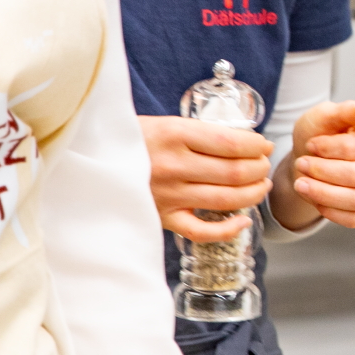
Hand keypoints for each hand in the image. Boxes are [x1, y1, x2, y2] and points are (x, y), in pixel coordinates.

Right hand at [140, 116, 271, 241]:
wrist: (90, 161)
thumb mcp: (164, 122)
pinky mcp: (162, 219)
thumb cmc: (131, 139)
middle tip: (264, 165)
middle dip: (259, 168)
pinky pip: (202, 231)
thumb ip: (199, 133)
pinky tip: (243, 221)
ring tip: (261, 185)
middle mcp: (173, 166)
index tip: (264, 145)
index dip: (257, 146)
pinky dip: (228, 230)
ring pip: (226, 200)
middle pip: (235, 172)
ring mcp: (168, 196)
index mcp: (174, 134)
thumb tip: (243, 140)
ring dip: (253, 193)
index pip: (232, 143)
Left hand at [271, 101, 354, 232]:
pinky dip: (331, 211)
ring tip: (301, 184)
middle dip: (323, 172)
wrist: (312, 157)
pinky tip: (314, 198)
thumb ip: (345, 111)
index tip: (310, 144)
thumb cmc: (321, 133)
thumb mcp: (324, 116)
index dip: (329, 149)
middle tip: (300, 165)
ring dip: (323, 194)